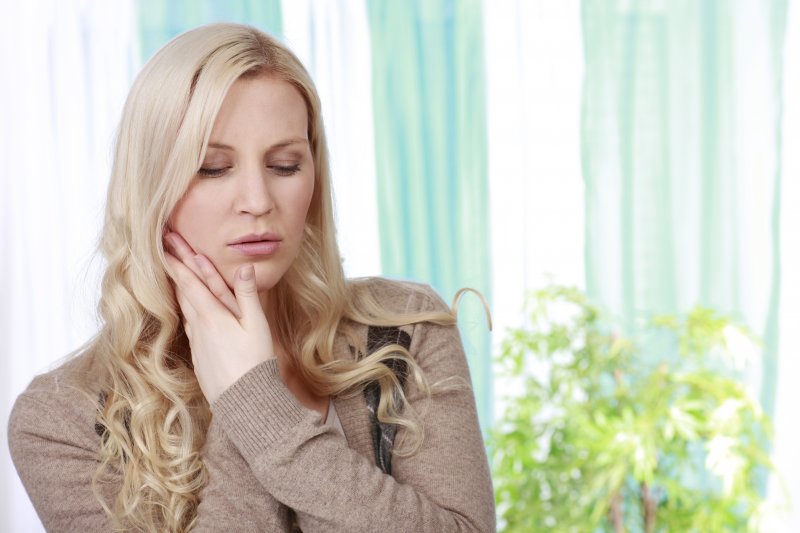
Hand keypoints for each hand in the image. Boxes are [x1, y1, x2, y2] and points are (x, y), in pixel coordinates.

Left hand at [164, 232, 275, 402]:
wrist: (243, 401)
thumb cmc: (254, 362)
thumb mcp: (257, 326)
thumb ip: (248, 295)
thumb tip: (244, 267)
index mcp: (212, 315)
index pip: (190, 281)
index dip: (178, 260)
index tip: (166, 242)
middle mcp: (198, 325)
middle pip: (183, 290)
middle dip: (175, 266)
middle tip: (165, 246)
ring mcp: (196, 340)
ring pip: (184, 307)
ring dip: (179, 287)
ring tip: (174, 271)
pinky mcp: (199, 353)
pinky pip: (190, 324)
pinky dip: (187, 308)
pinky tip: (188, 308)